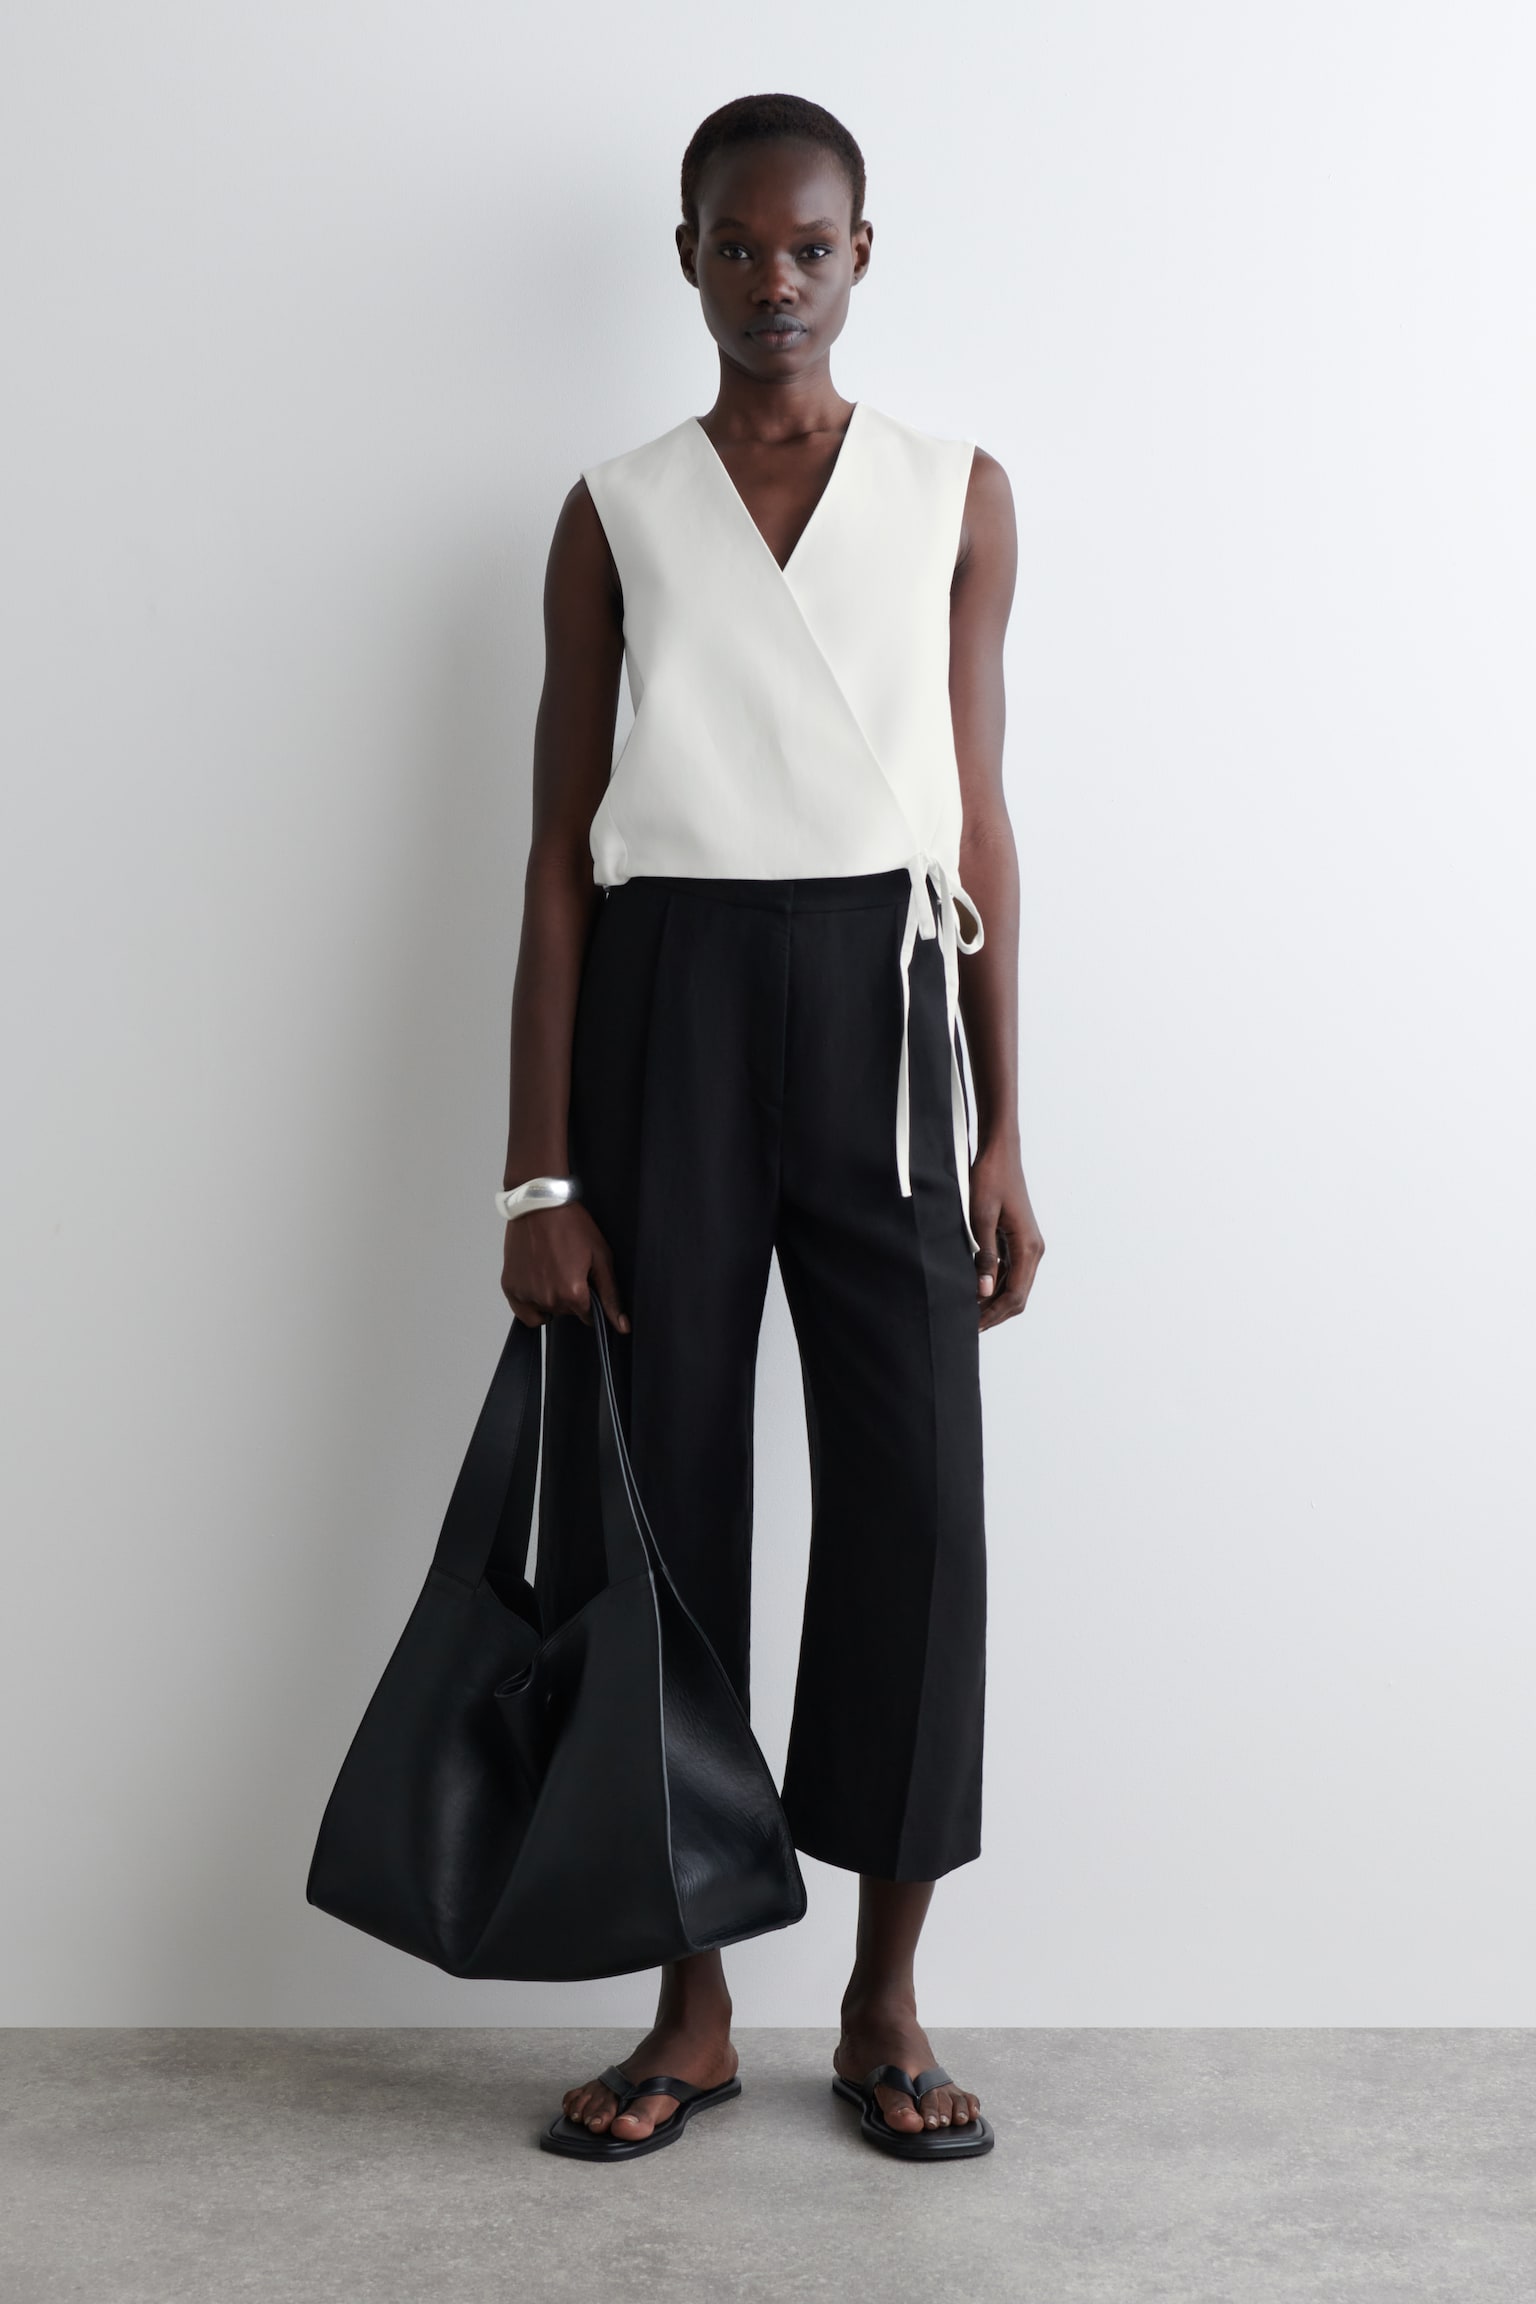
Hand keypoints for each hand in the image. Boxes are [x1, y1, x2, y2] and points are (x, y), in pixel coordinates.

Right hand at [501, 1202, 630, 1332]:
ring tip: (551, 1269)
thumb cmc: (571, 1225)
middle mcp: (548, 1300)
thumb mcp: (600, 1257)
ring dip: (551, 1298)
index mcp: (573, 1294)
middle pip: (567, 1313)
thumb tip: (622, 1327)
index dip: (589, 1298)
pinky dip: (531, 1303)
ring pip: (546, 1311)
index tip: (585, 1279)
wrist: (539, 1203)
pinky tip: (537, 1282)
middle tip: (568, 1266)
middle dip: (571, 1296)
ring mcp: (526, 1295)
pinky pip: (524, 1312)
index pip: (588, 1316)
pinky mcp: (509, 1287)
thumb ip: (611, 1295)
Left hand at [969, 1142, 1043, 1331]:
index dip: (993, 1314)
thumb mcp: (980, 1217)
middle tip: (968, 1326)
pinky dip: (996, 1286)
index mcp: (1028, 1247)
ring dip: (995, 1302)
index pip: (1015, 1295)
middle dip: (995, 1314)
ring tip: (969, 1313)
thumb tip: (983, 1291)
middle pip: (1018, 1296)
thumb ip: (984, 1256)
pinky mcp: (1019, 1241)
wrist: (1000, 1154)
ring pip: (1015, 1286)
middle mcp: (1034, 1250)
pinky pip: (1011, 1273)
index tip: (971, 1325)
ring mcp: (1028, 1246)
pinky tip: (976, 1291)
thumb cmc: (989, 1179)